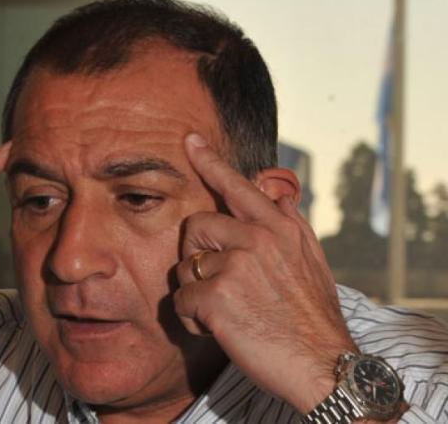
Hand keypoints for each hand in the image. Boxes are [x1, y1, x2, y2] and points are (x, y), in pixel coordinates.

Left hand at [173, 134, 355, 412]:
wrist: (324, 366)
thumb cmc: (313, 319)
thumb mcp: (312, 263)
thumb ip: (291, 227)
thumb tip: (279, 195)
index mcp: (280, 227)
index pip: (239, 186)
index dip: (210, 162)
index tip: (190, 140)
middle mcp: (258, 237)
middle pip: (196, 226)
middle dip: (198, 256)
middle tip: (219, 284)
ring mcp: (237, 264)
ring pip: (185, 267)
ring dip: (197, 293)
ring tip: (227, 312)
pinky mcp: (217, 295)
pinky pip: (182, 300)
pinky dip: (194, 321)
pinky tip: (221, 330)